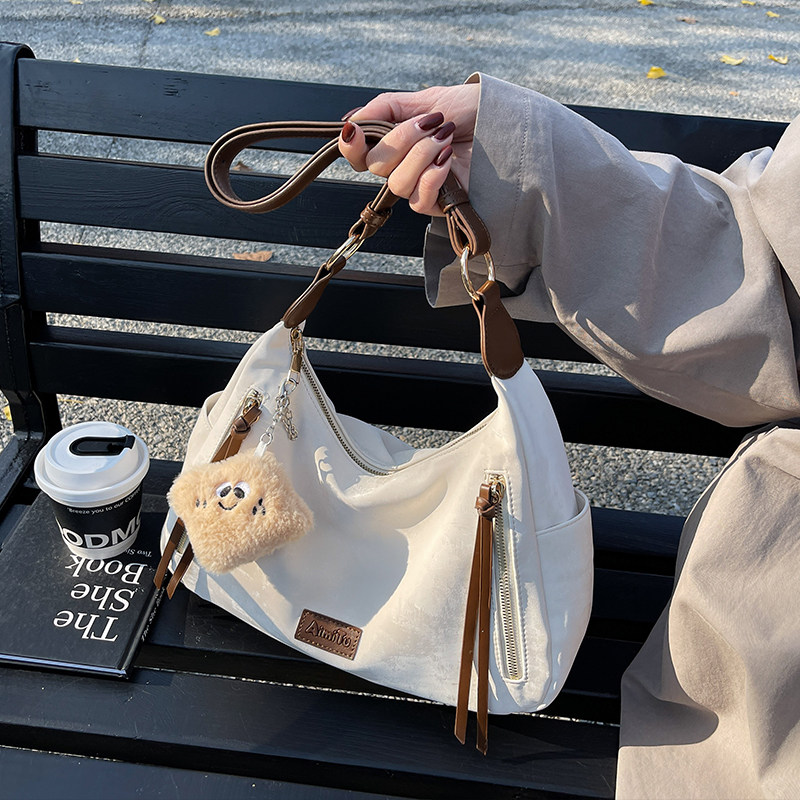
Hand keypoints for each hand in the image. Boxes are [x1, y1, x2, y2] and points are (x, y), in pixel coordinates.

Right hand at [338, 84, 478, 216]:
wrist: (507, 126)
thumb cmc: (473, 111)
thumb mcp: (429, 99)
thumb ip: (387, 108)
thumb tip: (352, 120)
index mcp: (396, 141)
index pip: (359, 154)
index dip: (351, 146)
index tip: (356, 132)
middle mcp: (403, 166)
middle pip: (376, 166)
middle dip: (401, 140)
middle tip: (430, 124)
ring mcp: (420, 186)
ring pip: (397, 184)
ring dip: (420, 156)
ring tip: (445, 138)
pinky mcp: (439, 204)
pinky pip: (418, 200)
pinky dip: (431, 177)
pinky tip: (448, 160)